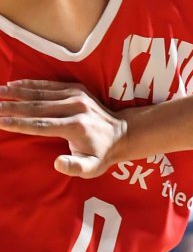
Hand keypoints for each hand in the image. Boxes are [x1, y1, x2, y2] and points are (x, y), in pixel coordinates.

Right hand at [0, 79, 128, 175]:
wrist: (122, 133)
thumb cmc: (102, 155)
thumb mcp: (92, 167)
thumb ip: (75, 167)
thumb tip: (57, 163)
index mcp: (75, 127)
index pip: (40, 125)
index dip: (18, 123)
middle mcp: (74, 107)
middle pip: (35, 107)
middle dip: (10, 106)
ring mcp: (75, 95)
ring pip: (39, 93)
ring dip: (15, 92)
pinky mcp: (75, 88)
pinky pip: (48, 85)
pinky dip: (29, 84)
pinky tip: (13, 84)